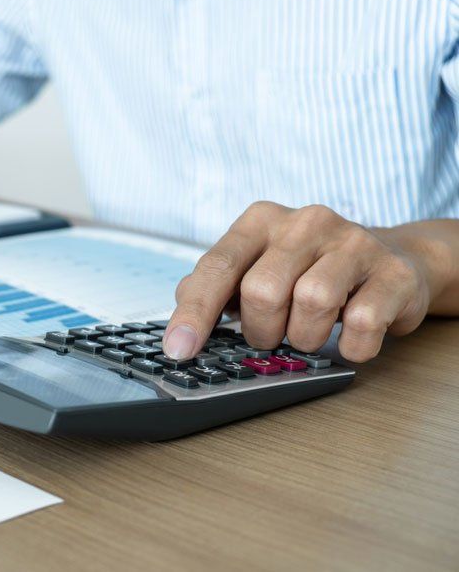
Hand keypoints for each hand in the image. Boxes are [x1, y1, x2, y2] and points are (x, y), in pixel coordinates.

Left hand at [163, 202, 436, 362]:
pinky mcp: (394, 272)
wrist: (394, 258)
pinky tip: (350, 337)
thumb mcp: (257, 266)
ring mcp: (354, 242)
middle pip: (262, 291)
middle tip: (270, 336)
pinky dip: (351, 346)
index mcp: (260, 221)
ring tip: (310, 332)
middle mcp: (305, 222)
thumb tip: (181, 322)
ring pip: (312, 303)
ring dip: (305, 337)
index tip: (178, 350)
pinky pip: (363, 324)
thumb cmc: (308, 269)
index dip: (195, 313)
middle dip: (260, 330)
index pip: (218, 267)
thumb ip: (216, 287)